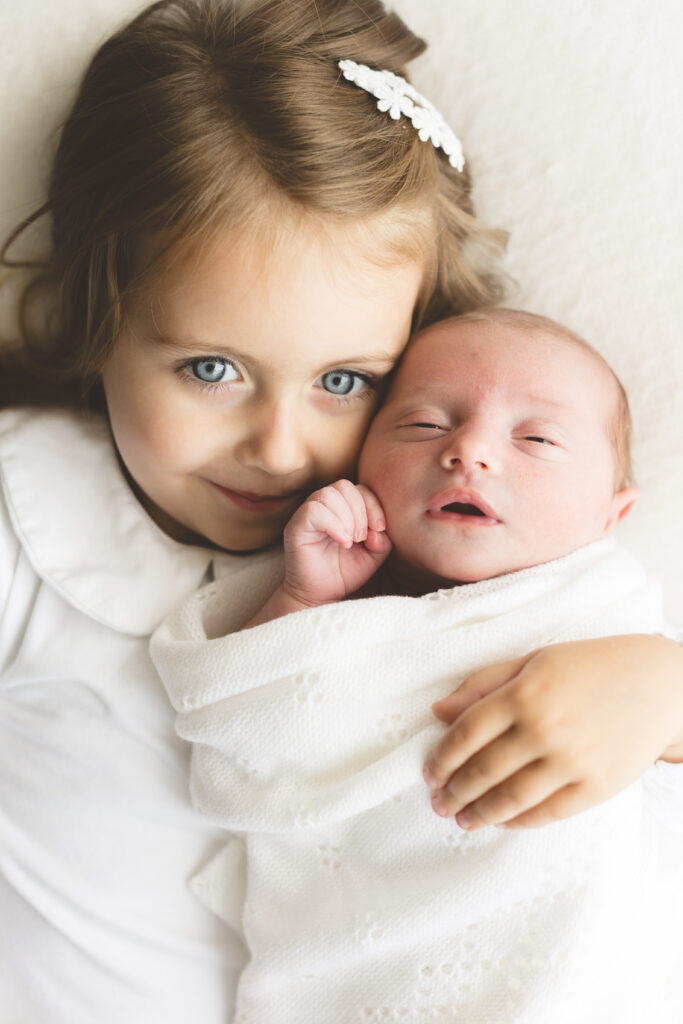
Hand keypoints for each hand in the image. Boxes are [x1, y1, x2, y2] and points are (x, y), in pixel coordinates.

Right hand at [282, 480, 390, 605]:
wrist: (319, 595)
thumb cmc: (343, 573)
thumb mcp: (372, 556)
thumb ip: (382, 540)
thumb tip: (378, 529)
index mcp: (341, 507)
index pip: (359, 489)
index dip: (373, 505)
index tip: (380, 529)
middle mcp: (323, 506)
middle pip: (344, 486)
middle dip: (361, 510)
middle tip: (362, 537)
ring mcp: (307, 514)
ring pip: (328, 494)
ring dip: (347, 517)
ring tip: (352, 541)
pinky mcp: (296, 526)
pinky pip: (314, 510)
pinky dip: (334, 524)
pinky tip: (343, 542)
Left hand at [422, 635, 682, 829]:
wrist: (658, 685)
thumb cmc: (589, 667)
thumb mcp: (533, 661)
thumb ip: (482, 684)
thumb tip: (438, 711)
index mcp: (524, 692)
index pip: (467, 732)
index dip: (442, 757)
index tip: (428, 773)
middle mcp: (544, 727)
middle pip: (483, 770)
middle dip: (454, 792)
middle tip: (438, 804)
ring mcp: (572, 760)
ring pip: (511, 798)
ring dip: (480, 813)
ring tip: (462, 820)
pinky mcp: (596, 786)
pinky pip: (547, 812)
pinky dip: (519, 821)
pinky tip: (502, 822)